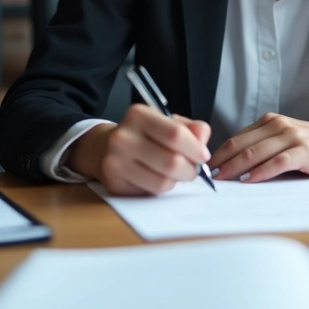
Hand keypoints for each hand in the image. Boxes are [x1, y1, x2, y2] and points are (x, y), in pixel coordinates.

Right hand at [70, 104, 210, 195]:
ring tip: (175, 173)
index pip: (175, 135)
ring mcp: (115, 162)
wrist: (105, 147)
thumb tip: (203, 142)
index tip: (203, 155)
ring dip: (176, 181)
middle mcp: (122, 138)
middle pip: (172, 162)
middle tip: (192, 168)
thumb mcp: (168, 122)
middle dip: (190, 169)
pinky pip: (150, 193)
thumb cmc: (145, 134)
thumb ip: (192, 128)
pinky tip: (157, 178)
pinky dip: (161, 188)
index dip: (195, 149)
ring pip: (163, 182)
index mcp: (138, 115)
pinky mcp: (114, 184)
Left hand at [208, 113, 308, 182]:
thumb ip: (265, 147)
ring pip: (255, 152)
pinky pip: (277, 161)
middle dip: (220, 162)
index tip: (202, 170)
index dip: (217, 155)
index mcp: (271, 122)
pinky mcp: (305, 150)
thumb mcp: (288, 141)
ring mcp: (292, 136)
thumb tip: (234, 168)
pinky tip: (249, 181)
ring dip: (235, 168)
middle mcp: (279, 125)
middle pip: (241, 144)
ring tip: (221, 182)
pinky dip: (261, 172)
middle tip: (204, 179)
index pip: (236, 139)